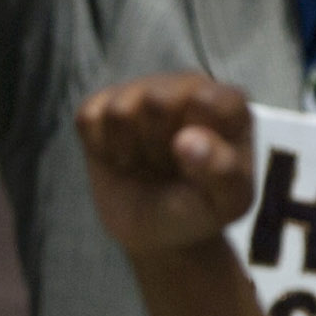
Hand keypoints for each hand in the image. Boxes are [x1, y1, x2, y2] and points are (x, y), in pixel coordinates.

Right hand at [78, 73, 255, 257]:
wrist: (157, 229)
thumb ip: (222, 171)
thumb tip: (187, 140)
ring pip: (120, 111)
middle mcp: (185, 86)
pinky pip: (89, 118)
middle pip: (157, 102)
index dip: (196, 142)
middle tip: (168, 168)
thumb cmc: (199, 209)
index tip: (199, 167)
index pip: (206, 101)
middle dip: (157, 148)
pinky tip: (121, 157)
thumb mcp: (226, 202)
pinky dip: (101, 149)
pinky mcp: (102, 103)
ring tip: (146, 162)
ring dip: (128, 151)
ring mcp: (141, 90)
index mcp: (227, 103)